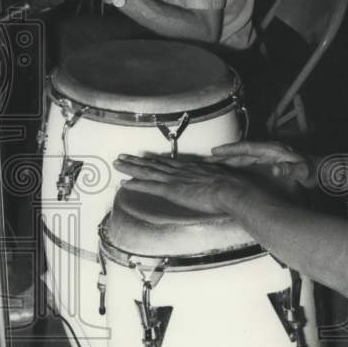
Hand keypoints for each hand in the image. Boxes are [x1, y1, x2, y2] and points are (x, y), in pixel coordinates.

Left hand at [114, 153, 239, 215]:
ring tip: (117, 163)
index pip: (168, 163)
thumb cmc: (230, 186)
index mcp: (191, 168)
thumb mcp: (222, 176)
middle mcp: (179, 171)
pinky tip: (124, 183)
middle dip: (137, 160)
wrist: (230, 190)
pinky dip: (136, 184)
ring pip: (147, 172)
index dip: (155, 160)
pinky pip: (149, 187)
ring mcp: (174, 180)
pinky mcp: (172, 190)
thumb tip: (216, 177)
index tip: (145, 156)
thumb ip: (214, 176)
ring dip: (131, 167)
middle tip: (122, 156)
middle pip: (153, 164)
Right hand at [204, 141, 315, 186]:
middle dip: (223, 156)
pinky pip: (246, 164)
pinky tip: (225, 174)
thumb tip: (276, 169)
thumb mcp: (302, 170)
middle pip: (240, 152)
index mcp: (272, 150)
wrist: (318, 171)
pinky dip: (234, 167)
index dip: (231, 149)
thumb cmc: (309, 171)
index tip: (216, 152)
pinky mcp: (265, 164)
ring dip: (226, 162)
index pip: (247, 147)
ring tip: (208, 167)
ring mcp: (265, 157)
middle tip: (204, 161)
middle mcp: (266, 151)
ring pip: (241, 158)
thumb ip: (291, 169)